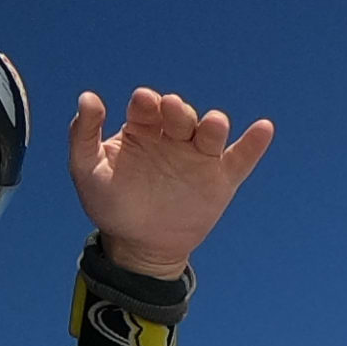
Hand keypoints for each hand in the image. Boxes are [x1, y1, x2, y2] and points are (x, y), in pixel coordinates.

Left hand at [68, 89, 275, 278]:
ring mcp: (199, 157)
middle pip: (181, 114)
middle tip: (172, 110)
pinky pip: (241, 158)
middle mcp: (174, 137)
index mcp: (143, 128)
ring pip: (211, 131)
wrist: (137, 248)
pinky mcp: (220, 180)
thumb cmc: (110, 205)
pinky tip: (264, 129)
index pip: (148, 106)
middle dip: (178, 110)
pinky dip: (254, 144)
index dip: (147, 102)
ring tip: (212, 125)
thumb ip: (82, 134)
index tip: (143, 103)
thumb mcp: (86, 170)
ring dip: (213, 124)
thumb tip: (88, 97)